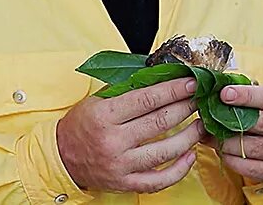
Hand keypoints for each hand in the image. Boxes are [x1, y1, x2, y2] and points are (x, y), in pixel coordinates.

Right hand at [56, 77, 202, 192]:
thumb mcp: (98, 100)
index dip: (173, 90)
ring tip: (201, 124)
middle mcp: (113, 141)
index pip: (147, 99)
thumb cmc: (82, 124)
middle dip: (186, 107)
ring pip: (165, 151)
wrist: (61, 157)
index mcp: (105, 116)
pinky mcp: (125, 184)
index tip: (191, 82)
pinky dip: (179, 170)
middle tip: (200, 98)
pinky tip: (190, 155)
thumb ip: (127, 90)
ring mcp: (121, 165)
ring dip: (189, 136)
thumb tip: (162, 77)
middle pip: (160, 122)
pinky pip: (159, 181)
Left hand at [204, 84, 262, 183]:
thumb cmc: (261, 113)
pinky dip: (232, 160)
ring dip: (228, 142)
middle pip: (262, 123)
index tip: (224, 94)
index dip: (247, 95)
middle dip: (233, 120)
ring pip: (254, 148)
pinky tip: (222, 151)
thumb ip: (238, 90)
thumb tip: (213, 87)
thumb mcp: (255, 97)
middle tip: (210, 117)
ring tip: (211, 135)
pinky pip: (251, 167)